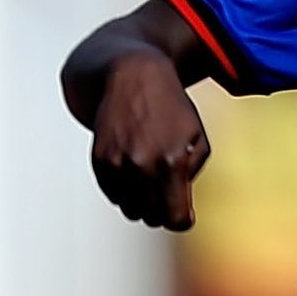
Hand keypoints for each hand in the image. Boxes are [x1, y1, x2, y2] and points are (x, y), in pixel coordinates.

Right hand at [90, 52, 210, 229]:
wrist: (133, 76)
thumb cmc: (171, 108)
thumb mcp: (197, 136)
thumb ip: (192, 174)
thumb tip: (179, 207)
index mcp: (172, 161)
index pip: (176, 219)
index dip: (182, 219)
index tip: (184, 213)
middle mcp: (142, 164)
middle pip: (152, 219)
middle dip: (161, 211)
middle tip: (166, 192)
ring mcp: (117, 163)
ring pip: (130, 210)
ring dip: (142, 202)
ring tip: (149, 177)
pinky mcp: (99, 160)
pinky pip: (112, 195)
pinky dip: (123, 189)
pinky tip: (131, 167)